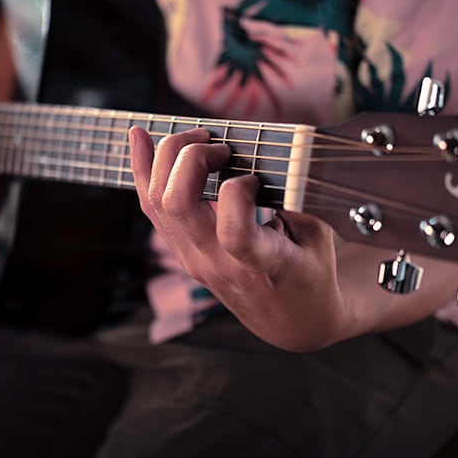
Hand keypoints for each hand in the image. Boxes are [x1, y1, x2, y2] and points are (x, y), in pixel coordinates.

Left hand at [129, 126, 347, 351]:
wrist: (290, 321)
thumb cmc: (311, 274)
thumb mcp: (317, 237)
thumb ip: (293, 197)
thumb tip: (270, 152)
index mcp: (259, 264)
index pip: (232, 229)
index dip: (241, 189)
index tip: (257, 178)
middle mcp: (216, 264)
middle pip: (177, 203)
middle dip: (190, 156)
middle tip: (218, 145)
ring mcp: (193, 259)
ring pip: (155, 203)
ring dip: (166, 157)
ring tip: (193, 136)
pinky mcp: (182, 252)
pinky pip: (153, 209)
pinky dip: (144, 170)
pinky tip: (140, 138)